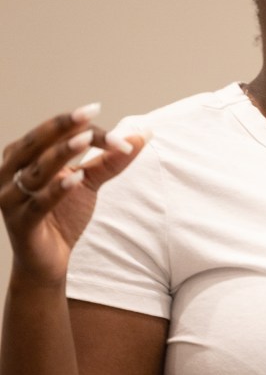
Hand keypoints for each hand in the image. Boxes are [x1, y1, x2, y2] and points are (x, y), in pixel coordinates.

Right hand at [0, 103, 147, 285]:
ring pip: (36, 171)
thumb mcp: (88, 183)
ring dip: (62, 153)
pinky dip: (57, 190)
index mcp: (21, 158)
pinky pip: (38, 204)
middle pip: (36, 144)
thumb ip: (109, 160)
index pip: (51, 134)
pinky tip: (76, 178)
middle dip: (63, 126)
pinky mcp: (21, 223)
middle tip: (88, 113)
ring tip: (85, 138)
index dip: (81, 128)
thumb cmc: (62, 216)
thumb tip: (144, 135)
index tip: (114, 131)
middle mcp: (10, 174)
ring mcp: (12, 199)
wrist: (49, 261)